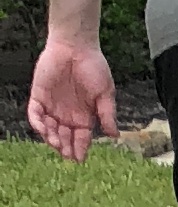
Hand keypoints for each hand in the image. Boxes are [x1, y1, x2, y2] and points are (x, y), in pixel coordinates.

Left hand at [26, 33, 115, 164]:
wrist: (76, 46)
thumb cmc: (94, 67)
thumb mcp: (105, 93)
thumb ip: (107, 114)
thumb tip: (114, 135)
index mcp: (84, 115)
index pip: (81, 137)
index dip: (80, 148)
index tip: (80, 159)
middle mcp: (67, 114)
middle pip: (64, 137)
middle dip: (65, 147)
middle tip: (67, 154)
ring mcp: (52, 106)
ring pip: (48, 129)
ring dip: (51, 138)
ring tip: (57, 143)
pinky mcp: (39, 96)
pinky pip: (35, 115)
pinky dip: (38, 124)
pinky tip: (44, 129)